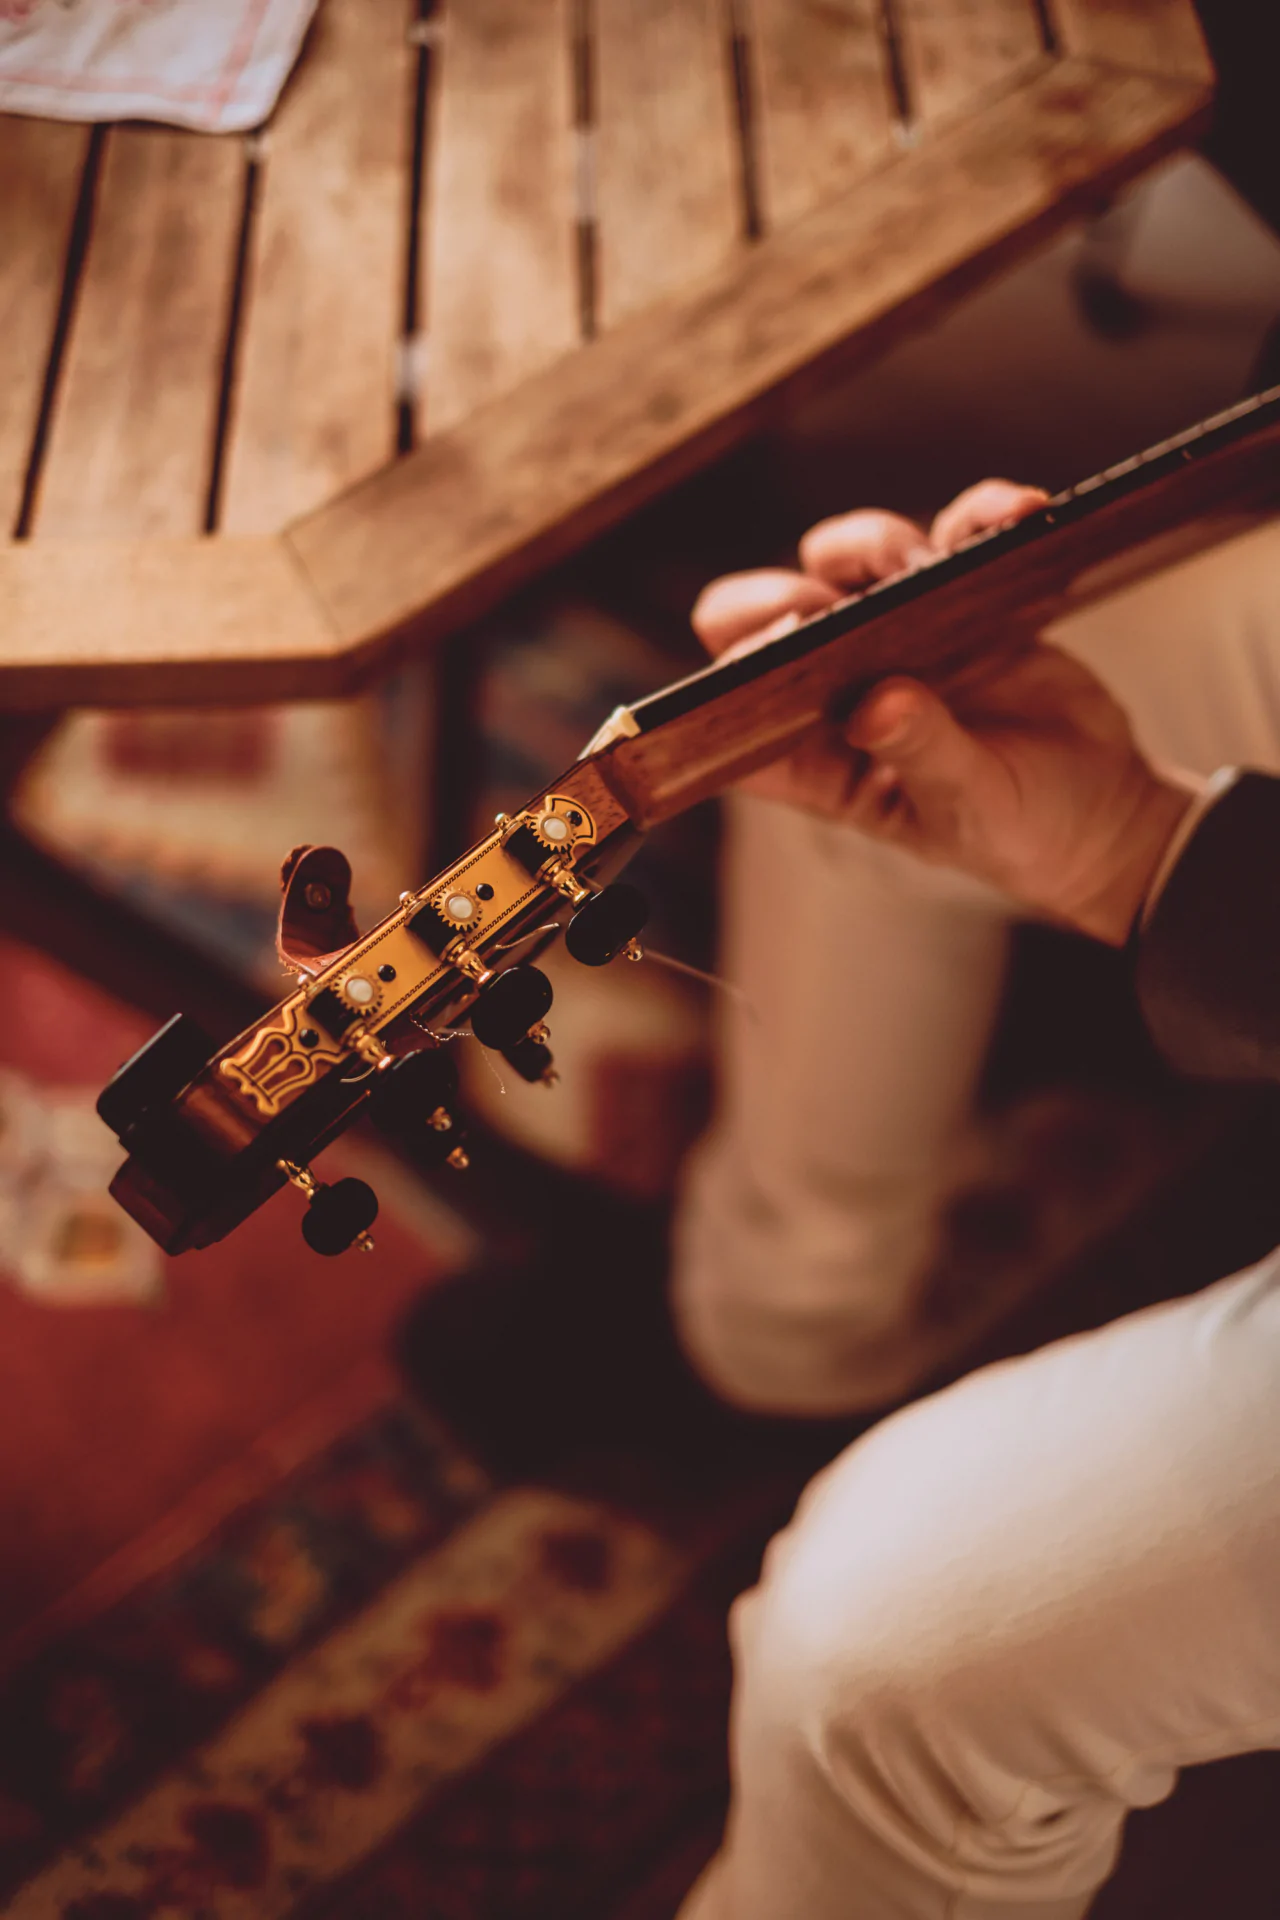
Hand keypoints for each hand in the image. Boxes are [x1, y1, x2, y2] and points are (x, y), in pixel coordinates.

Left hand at [692, 481, 1193, 943]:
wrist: (1106, 814)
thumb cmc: (1019, 834)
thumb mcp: (966, 808)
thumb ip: (921, 753)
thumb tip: (877, 704)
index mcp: (815, 755)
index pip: (732, 704)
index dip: (737, 671)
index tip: (786, 651)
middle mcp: (842, 687)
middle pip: (773, 610)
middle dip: (790, 593)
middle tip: (839, 607)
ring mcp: (898, 635)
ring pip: (847, 557)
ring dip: (876, 545)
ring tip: (927, 566)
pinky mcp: (962, 596)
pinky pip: (954, 534)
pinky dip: (979, 516)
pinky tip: (1015, 514)